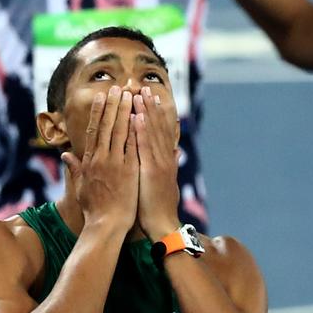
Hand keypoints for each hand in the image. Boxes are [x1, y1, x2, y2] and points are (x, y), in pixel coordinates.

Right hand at [61, 86, 138, 230]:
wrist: (106, 224)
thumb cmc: (93, 209)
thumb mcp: (80, 187)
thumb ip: (74, 168)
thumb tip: (65, 154)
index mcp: (89, 161)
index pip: (94, 130)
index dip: (99, 112)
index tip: (103, 97)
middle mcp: (101, 158)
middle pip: (107, 126)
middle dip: (113, 105)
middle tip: (119, 87)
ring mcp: (115, 163)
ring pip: (120, 131)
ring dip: (125, 111)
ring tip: (130, 94)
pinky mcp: (128, 170)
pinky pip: (133, 145)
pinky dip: (136, 130)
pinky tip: (141, 116)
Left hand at [133, 87, 179, 240]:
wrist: (162, 224)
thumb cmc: (158, 207)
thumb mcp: (165, 182)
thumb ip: (170, 165)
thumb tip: (177, 152)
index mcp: (165, 160)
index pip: (160, 132)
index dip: (156, 114)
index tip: (151, 97)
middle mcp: (164, 158)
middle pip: (158, 128)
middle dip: (151, 107)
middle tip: (144, 88)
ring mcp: (158, 163)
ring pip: (152, 133)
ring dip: (146, 113)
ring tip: (139, 95)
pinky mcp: (151, 171)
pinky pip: (145, 148)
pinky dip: (141, 132)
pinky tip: (135, 117)